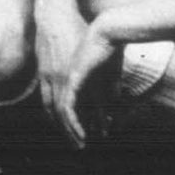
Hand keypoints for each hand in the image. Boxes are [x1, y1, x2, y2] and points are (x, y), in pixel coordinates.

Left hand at [38, 14, 116, 148]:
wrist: (105, 30)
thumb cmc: (109, 44)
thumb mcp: (108, 69)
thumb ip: (109, 83)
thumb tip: (114, 98)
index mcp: (66, 73)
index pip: (63, 101)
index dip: (71, 118)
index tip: (82, 131)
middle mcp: (60, 77)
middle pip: (60, 109)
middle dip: (70, 129)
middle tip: (79, 144)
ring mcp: (63, 78)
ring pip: (61, 111)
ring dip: (71, 130)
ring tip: (81, 145)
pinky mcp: (70, 79)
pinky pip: (67, 107)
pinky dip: (73, 122)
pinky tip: (80, 134)